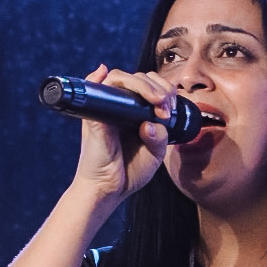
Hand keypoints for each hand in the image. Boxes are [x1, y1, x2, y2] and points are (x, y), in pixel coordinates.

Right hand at [72, 64, 173, 203]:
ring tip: (158, 102)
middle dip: (160, 87)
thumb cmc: (128, 171)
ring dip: (143, 85)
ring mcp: (105, 108)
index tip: (172, 110)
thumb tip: (150, 121)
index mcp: (134, 112)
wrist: (108, 189)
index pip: (150, 84)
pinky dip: (106, 79)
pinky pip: (99, 88)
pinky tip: (111, 77)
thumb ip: (160, 135)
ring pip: (121, 77)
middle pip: (138, 77)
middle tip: (166, 110)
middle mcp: (119, 106)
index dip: (165, 90)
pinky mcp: (95, 116)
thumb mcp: (155, 153)